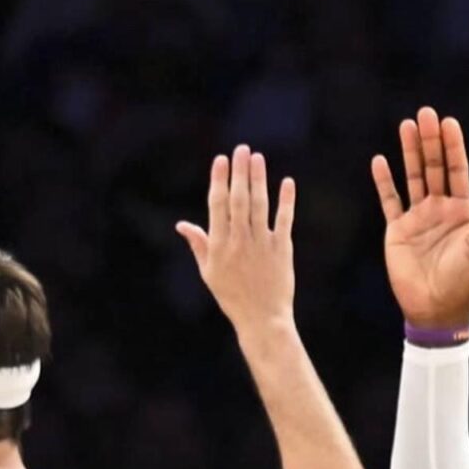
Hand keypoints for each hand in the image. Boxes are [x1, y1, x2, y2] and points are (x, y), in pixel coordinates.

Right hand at [177, 145, 295, 336]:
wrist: (262, 319)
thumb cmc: (232, 296)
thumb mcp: (209, 272)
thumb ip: (198, 244)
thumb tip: (182, 224)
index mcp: (219, 245)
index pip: (218, 205)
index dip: (219, 180)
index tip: (220, 160)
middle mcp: (239, 241)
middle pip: (239, 200)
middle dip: (239, 172)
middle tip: (241, 149)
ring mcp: (262, 244)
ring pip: (260, 206)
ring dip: (259, 180)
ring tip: (257, 158)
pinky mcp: (282, 249)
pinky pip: (284, 220)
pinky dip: (286, 201)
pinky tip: (286, 182)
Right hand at [371, 106, 468, 329]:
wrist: (435, 310)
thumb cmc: (463, 280)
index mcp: (463, 211)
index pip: (457, 171)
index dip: (453, 147)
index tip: (449, 122)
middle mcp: (440, 209)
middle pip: (434, 168)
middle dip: (430, 141)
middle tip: (425, 113)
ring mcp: (418, 218)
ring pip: (412, 178)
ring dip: (409, 152)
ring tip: (405, 126)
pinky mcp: (397, 231)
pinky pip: (389, 201)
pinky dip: (384, 181)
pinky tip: (380, 160)